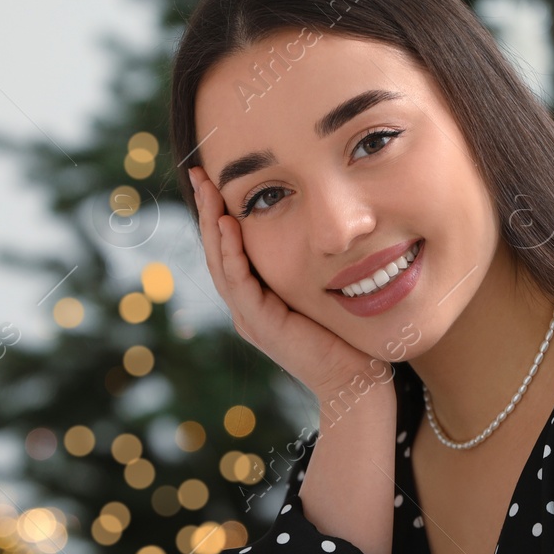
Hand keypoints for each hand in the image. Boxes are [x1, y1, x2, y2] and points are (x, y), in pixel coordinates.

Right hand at [188, 165, 391, 404]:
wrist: (355, 382)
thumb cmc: (347, 337)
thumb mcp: (323, 289)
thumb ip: (311, 263)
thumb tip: (321, 224)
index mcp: (256, 299)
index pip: (229, 249)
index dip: (219, 213)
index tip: (214, 177)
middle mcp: (246, 307)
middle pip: (216, 251)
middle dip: (207, 209)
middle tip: (199, 172)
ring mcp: (250, 318)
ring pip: (220, 263)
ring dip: (212, 224)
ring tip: (207, 189)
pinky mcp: (261, 325)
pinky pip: (240, 283)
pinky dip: (232, 252)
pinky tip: (229, 224)